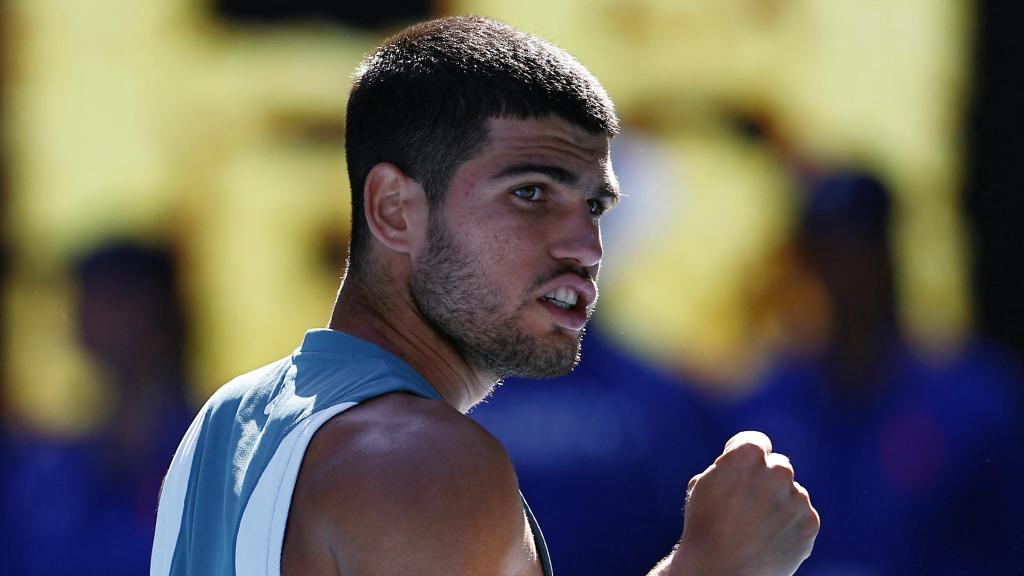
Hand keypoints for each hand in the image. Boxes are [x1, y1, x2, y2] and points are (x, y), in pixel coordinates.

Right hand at [674, 431, 818, 575]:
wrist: (719, 573)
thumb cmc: (705, 526)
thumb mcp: (704, 483)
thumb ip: (731, 465)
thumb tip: (751, 462)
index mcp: (748, 455)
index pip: (756, 441)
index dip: (742, 458)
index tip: (734, 474)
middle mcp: (778, 471)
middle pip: (778, 466)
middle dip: (765, 480)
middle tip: (745, 506)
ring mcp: (797, 499)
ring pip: (791, 492)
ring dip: (778, 503)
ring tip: (755, 528)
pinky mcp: (810, 524)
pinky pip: (802, 515)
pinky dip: (789, 525)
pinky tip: (768, 539)